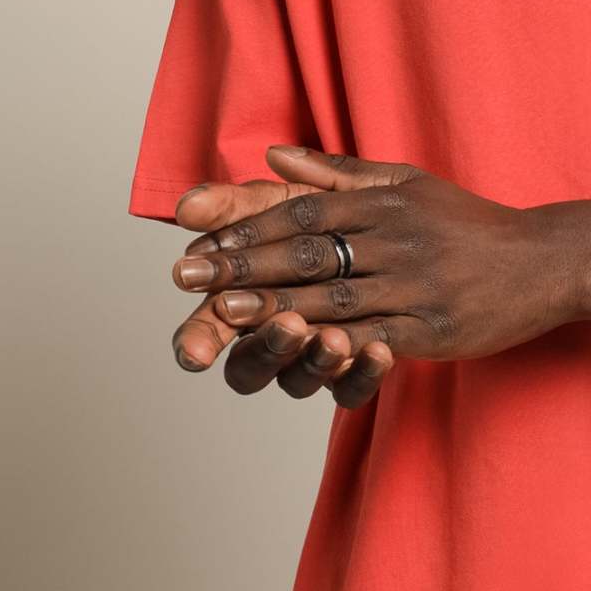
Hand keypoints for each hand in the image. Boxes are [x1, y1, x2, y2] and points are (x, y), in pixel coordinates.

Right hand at [168, 174, 393, 405]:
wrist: (402, 236)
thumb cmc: (330, 220)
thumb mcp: (287, 202)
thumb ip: (238, 205)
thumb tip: (188, 205)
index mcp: (244, 302)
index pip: (210, 330)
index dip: (198, 339)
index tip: (195, 350)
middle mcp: (272, 339)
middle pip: (250, 368)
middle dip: (265, 348)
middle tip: (285, 323)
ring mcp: (313, 360)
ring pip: (299, 381)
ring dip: (314, 361)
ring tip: (334, 338)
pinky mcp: (356, 370)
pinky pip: (354, 388)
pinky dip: (364, 374)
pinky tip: (380, 350)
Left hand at [170, 145, 581, 399]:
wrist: (545, 261)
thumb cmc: (469, 224)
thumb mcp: (408, 184)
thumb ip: (339, 174)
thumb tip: (274, 156)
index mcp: (385, 202)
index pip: (302, 210)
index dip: (247, 225)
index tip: (197, 237)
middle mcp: (397, 238)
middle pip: (307, 251)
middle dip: (242, 264)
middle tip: (186, 275)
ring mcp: (415, 284)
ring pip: (332, 295)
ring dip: (272, 305)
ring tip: (222, 311)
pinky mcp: (433, 327)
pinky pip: (374, 336)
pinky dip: (330, 343)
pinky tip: (292, 350)